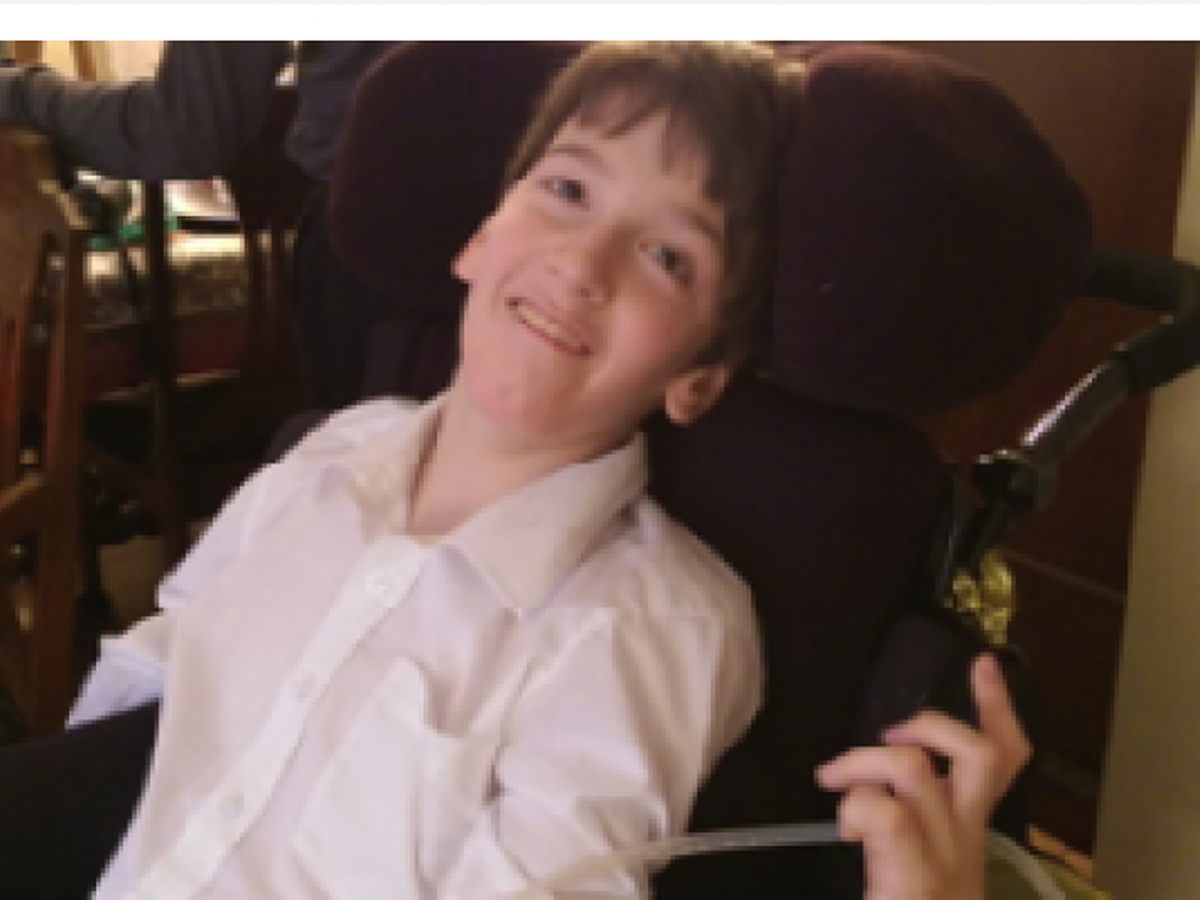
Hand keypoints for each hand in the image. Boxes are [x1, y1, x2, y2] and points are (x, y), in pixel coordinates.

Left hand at [815, 653, 1031, 899]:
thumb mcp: (902, 875)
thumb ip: (895, 836)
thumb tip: (861, 787)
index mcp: (964, 844)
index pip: (1000, 765)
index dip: (997, 710)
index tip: (985, 664)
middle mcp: (965, 849)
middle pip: (981, 758)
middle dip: (938, 723)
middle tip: (891, 725)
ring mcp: (943, 864)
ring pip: (916, 771)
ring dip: (867, 760)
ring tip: (836, 782)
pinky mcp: (915, 879)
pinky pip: (887, 814)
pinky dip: (857, 804)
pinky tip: (842, 825)